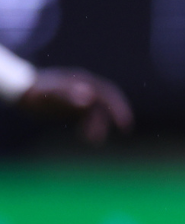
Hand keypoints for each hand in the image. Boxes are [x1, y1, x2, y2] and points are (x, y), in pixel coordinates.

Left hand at [17, 69, 133, 143]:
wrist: (21, 91)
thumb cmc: (35, 92)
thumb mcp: (50, 94)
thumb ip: (69, 94)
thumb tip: (90, 98)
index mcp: (84, 82)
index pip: (109, 94)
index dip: (119, 107)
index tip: (125, 124)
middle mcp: (85, 87)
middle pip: (107, 102)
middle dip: (116, 116)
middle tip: (125, 131)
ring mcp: (80, 96)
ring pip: (97, 112)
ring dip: (98, 126)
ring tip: (92, 141)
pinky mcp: (74, 105)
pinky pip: (88, 116)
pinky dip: (90, 127)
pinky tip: (85, 137)